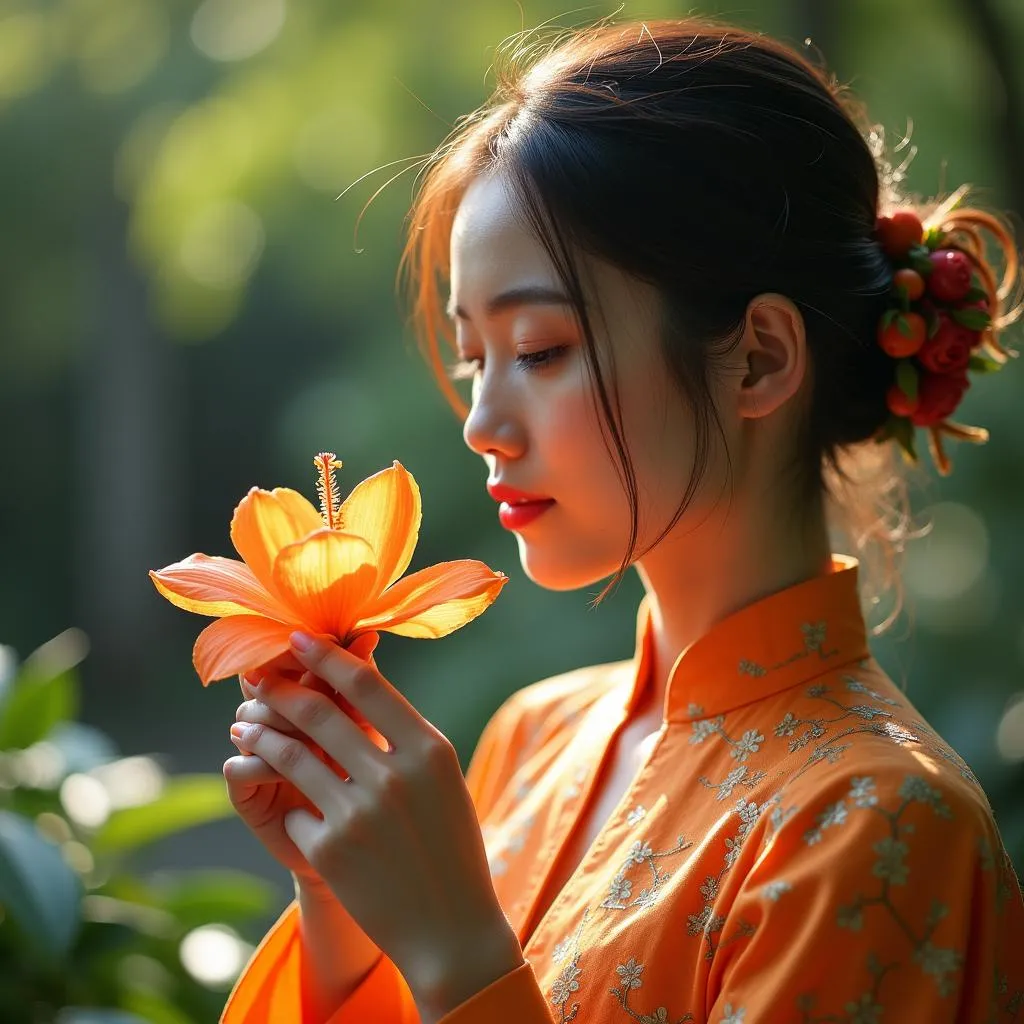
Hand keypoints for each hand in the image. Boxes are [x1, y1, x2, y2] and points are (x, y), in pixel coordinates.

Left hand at [231, 631, 524, 1016]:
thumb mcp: (440, 777)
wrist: (450, 927)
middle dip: (280, 688)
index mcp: (430, 749)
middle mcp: (396, 775)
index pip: (367, 684)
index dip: (325, 656)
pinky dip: (287, 804)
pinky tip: (287, 804)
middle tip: (258, 676)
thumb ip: (403, 731)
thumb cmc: (448, 843)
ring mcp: (361, 814)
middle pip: (320, 711)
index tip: (297, 639)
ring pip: (291, 755)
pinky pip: (294, 811)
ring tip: (245, 726)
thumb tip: (359, 672)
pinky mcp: (331, 851)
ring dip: (261, 735)